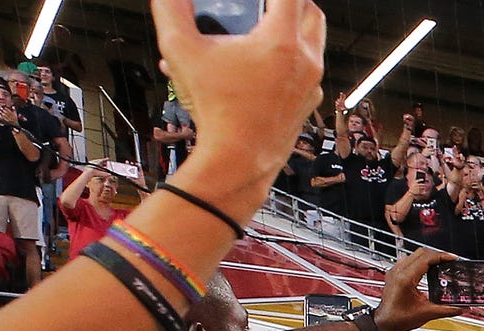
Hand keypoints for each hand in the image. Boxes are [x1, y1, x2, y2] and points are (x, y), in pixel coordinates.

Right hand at [149, 0, 327, 222]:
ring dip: (290, 28)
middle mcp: (306, 60)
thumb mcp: (180, 51)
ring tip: (255, 31)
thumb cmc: (213, 109)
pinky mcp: (308, 102)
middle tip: (262, 4)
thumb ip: (171, 11)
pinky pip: (304, 70)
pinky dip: (285, 59)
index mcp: (282, 41)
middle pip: (311, 12)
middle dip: (289, 1)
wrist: (237, 160)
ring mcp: (311, 83)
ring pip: (311, 42)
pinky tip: (252, 65)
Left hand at [371, 244, 464, 330]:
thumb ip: (448, 309)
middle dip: (437, 255)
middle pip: (421, 252)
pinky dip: (420, 261)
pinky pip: (408, 260)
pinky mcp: (394, 274)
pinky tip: (428, 268)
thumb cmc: (399, 319)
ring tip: (441, 263)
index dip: (442, 256)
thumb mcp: (428, 314)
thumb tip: (463, 308)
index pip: (426, 258)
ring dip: (428, 257)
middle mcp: (398, 271)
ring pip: (414, 254)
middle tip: (449, 260)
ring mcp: (395, 271)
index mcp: (405, 278)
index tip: (453, 258)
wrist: (384, 323)